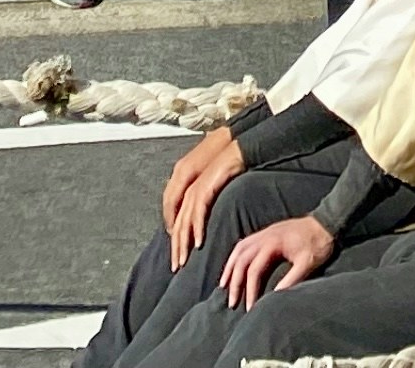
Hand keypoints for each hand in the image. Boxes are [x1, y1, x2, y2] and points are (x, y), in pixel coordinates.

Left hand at [165, 126, 240, 261]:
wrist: (240, 148)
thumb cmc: (228, 167)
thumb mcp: (212, 186)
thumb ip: (204, 201)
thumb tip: (200, 222)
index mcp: (186, 187)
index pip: (174, 217)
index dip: (174, 237)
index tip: (177, 254)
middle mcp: (186, 188)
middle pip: (176, 223)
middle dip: (175, 246)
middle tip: (175, 266)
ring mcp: (195, 187)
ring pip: (184, 221)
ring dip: (183, 243)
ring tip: (183, 260)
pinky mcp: (205, 186)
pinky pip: (198, 212)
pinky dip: (197, 228)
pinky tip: (199, 242)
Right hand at [221, 216, 334, 308]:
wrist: (328, 222)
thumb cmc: (319, 244)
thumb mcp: (307, 263)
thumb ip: (291, 280)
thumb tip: (273, 298)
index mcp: (273, 243)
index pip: (254, 270)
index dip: (250, 291)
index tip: (250, 308)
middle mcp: (265, 236)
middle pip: (242, 260)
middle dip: (235, 282)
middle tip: (232, 302)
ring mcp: (265, 232)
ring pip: (239, 249)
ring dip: (230, 267)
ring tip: (224, 286)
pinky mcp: (268, 232)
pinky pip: (245, 243)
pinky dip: (236, 256)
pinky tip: (235, 266)